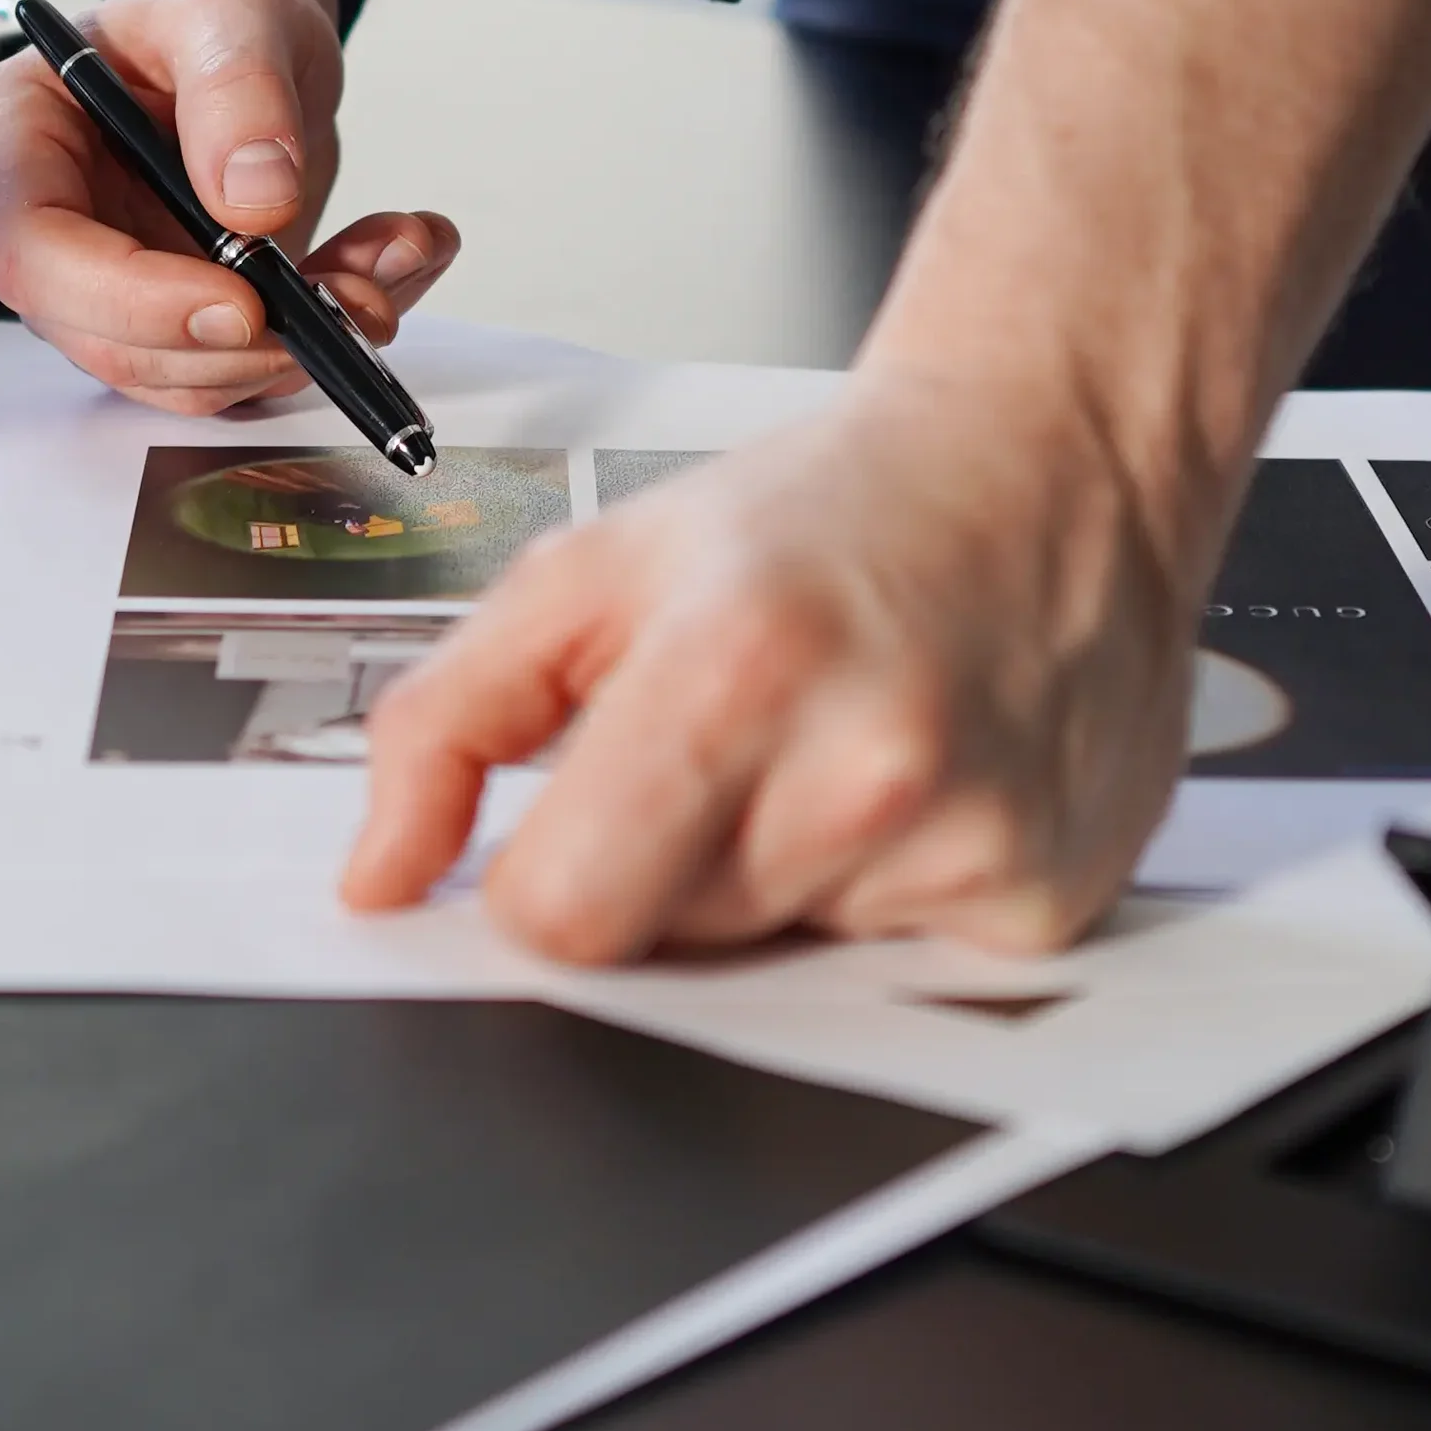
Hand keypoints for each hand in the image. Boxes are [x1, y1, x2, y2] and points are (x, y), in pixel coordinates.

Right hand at [0, 0, 457, 411]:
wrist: (245, 43)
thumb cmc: (206, 13)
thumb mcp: (231, 9)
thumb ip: (238, 87)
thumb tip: (257, 199)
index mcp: (11, 140)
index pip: (32, 254)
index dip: (131, 300)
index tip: (242, 304)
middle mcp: (43, 233)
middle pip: (107, 340)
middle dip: (240, 344)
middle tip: (358, 301)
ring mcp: (107, 289)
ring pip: (187, 373)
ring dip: (302, 344)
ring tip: (392, 257)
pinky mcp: (176, 323)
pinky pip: (246, 366)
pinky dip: (331, 333)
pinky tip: (392, 263)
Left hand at [345, 363, 1199, 959]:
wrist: (1052, 458)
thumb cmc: (831, 511)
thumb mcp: (600, 566)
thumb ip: (451, 718)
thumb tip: (378, 874)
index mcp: (731, 665)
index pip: (565, 913)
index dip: (542, 885)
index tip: (570, 824)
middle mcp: (865, 764)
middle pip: (671, 949)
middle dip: (667, 871)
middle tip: (734, 748)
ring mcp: (969, 845)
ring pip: (779, 964)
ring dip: (777, 884)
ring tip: (833, 748)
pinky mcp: (1049, 904)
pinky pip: (898, 971)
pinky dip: (883, 900)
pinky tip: (918, 787)